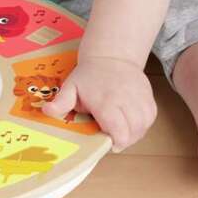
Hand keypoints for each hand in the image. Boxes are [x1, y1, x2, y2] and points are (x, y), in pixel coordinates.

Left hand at [41, 55, 157, 151]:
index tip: (106, 141)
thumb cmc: (89, 75)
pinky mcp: (149, 96)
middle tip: (111, 137)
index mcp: (106, 101)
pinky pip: (150, 117)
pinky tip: (131, 122)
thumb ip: (61, 102)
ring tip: (121, 131)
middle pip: (133, 132)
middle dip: (123, 141)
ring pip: (144, 126)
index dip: (115, 142)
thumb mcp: (71, 86)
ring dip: (134, 134)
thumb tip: (47, 112)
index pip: (119, 131)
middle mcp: (126, 100)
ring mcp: (139, 98)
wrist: (111, 55)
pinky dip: (143, 124)